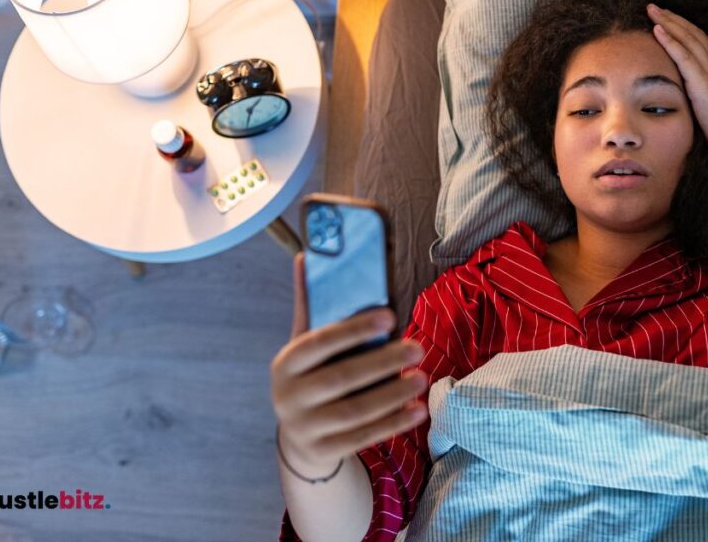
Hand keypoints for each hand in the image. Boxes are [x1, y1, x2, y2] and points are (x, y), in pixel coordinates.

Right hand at [269, 253, 428, 473]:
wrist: (299, 437)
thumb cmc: (311, 376)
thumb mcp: (305, 344)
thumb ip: (311, 305)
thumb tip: (306, 255)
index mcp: (285, 363)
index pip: (319, 342)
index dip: (355, 328)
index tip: (390, 315)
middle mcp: (288, 397)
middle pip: (341, 378)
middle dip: (383, 362)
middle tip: (418, 348)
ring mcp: (304, 428)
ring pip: (355, 412)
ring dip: (393, 394)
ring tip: (421, 377)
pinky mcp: (324, 452)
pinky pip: (363, 438)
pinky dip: (393, 423)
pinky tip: (418, 410)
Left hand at [646, 3, 707, 160]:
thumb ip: (696, 87)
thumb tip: (679, 85)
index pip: (698, 39)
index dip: (681, 25)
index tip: (665, 16)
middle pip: (692, 33)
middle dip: (672, 18)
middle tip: (653, 6)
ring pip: (688, 39)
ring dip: (668, 22)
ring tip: (652, 11)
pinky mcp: (704, 81)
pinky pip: (684, 56)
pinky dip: (670, 41)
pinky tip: (657, 30)